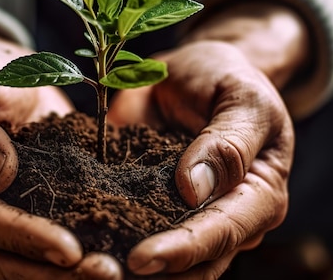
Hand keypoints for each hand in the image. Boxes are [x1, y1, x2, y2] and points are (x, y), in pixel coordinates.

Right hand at [0, 23, 121, 278]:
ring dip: (61, 273)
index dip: (18, 235)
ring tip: (110, 272)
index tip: (68, 248)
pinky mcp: (8, 217)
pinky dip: (65, 258)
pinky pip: (33, 246)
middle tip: (105, 272)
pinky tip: (106, 254)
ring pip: (16, 261)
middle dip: (48, 269)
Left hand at [108, 1, 307, 276]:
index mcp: (258, 196)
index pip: (223, 233)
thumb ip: (228, 142)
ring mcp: (184, 217)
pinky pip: (128, 229)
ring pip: (162, 263)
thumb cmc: (228, 79)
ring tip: (86, 269)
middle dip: (153, 272)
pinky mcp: (148, 206)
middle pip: (193, 264)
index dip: (184, 250)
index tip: (141, 258)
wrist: (196, 72)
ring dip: (124, 269)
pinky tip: (74, 246)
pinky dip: (105, 240)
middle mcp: (223, 218)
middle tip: (100, 272)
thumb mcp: (241, 98)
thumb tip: (194, 191)